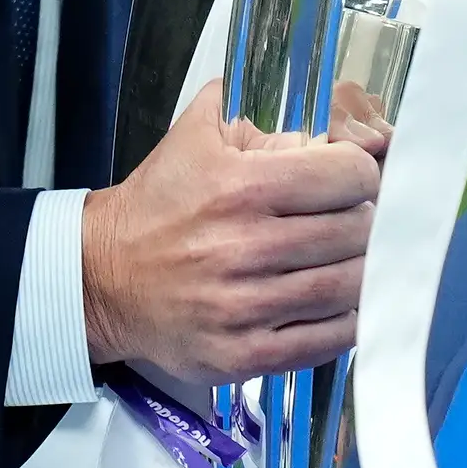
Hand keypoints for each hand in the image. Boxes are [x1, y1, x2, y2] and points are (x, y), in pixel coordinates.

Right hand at [83, 79, 385, 385]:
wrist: (101, 277)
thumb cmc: (158, 206)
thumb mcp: (198, 135)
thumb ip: (261, 111)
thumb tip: (333, 118)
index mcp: (241, 187)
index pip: (350, 177)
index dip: (361, 173)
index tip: (352, 180)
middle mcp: (245, 248)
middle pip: (358, 232)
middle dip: (365, 221)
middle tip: (353, 220)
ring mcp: (245, 308)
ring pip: (349, 287)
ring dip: (360, 270)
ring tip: (346, 259)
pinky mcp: (244, 355)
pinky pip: (327, 340)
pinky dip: (344, 320)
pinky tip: (336, 303)